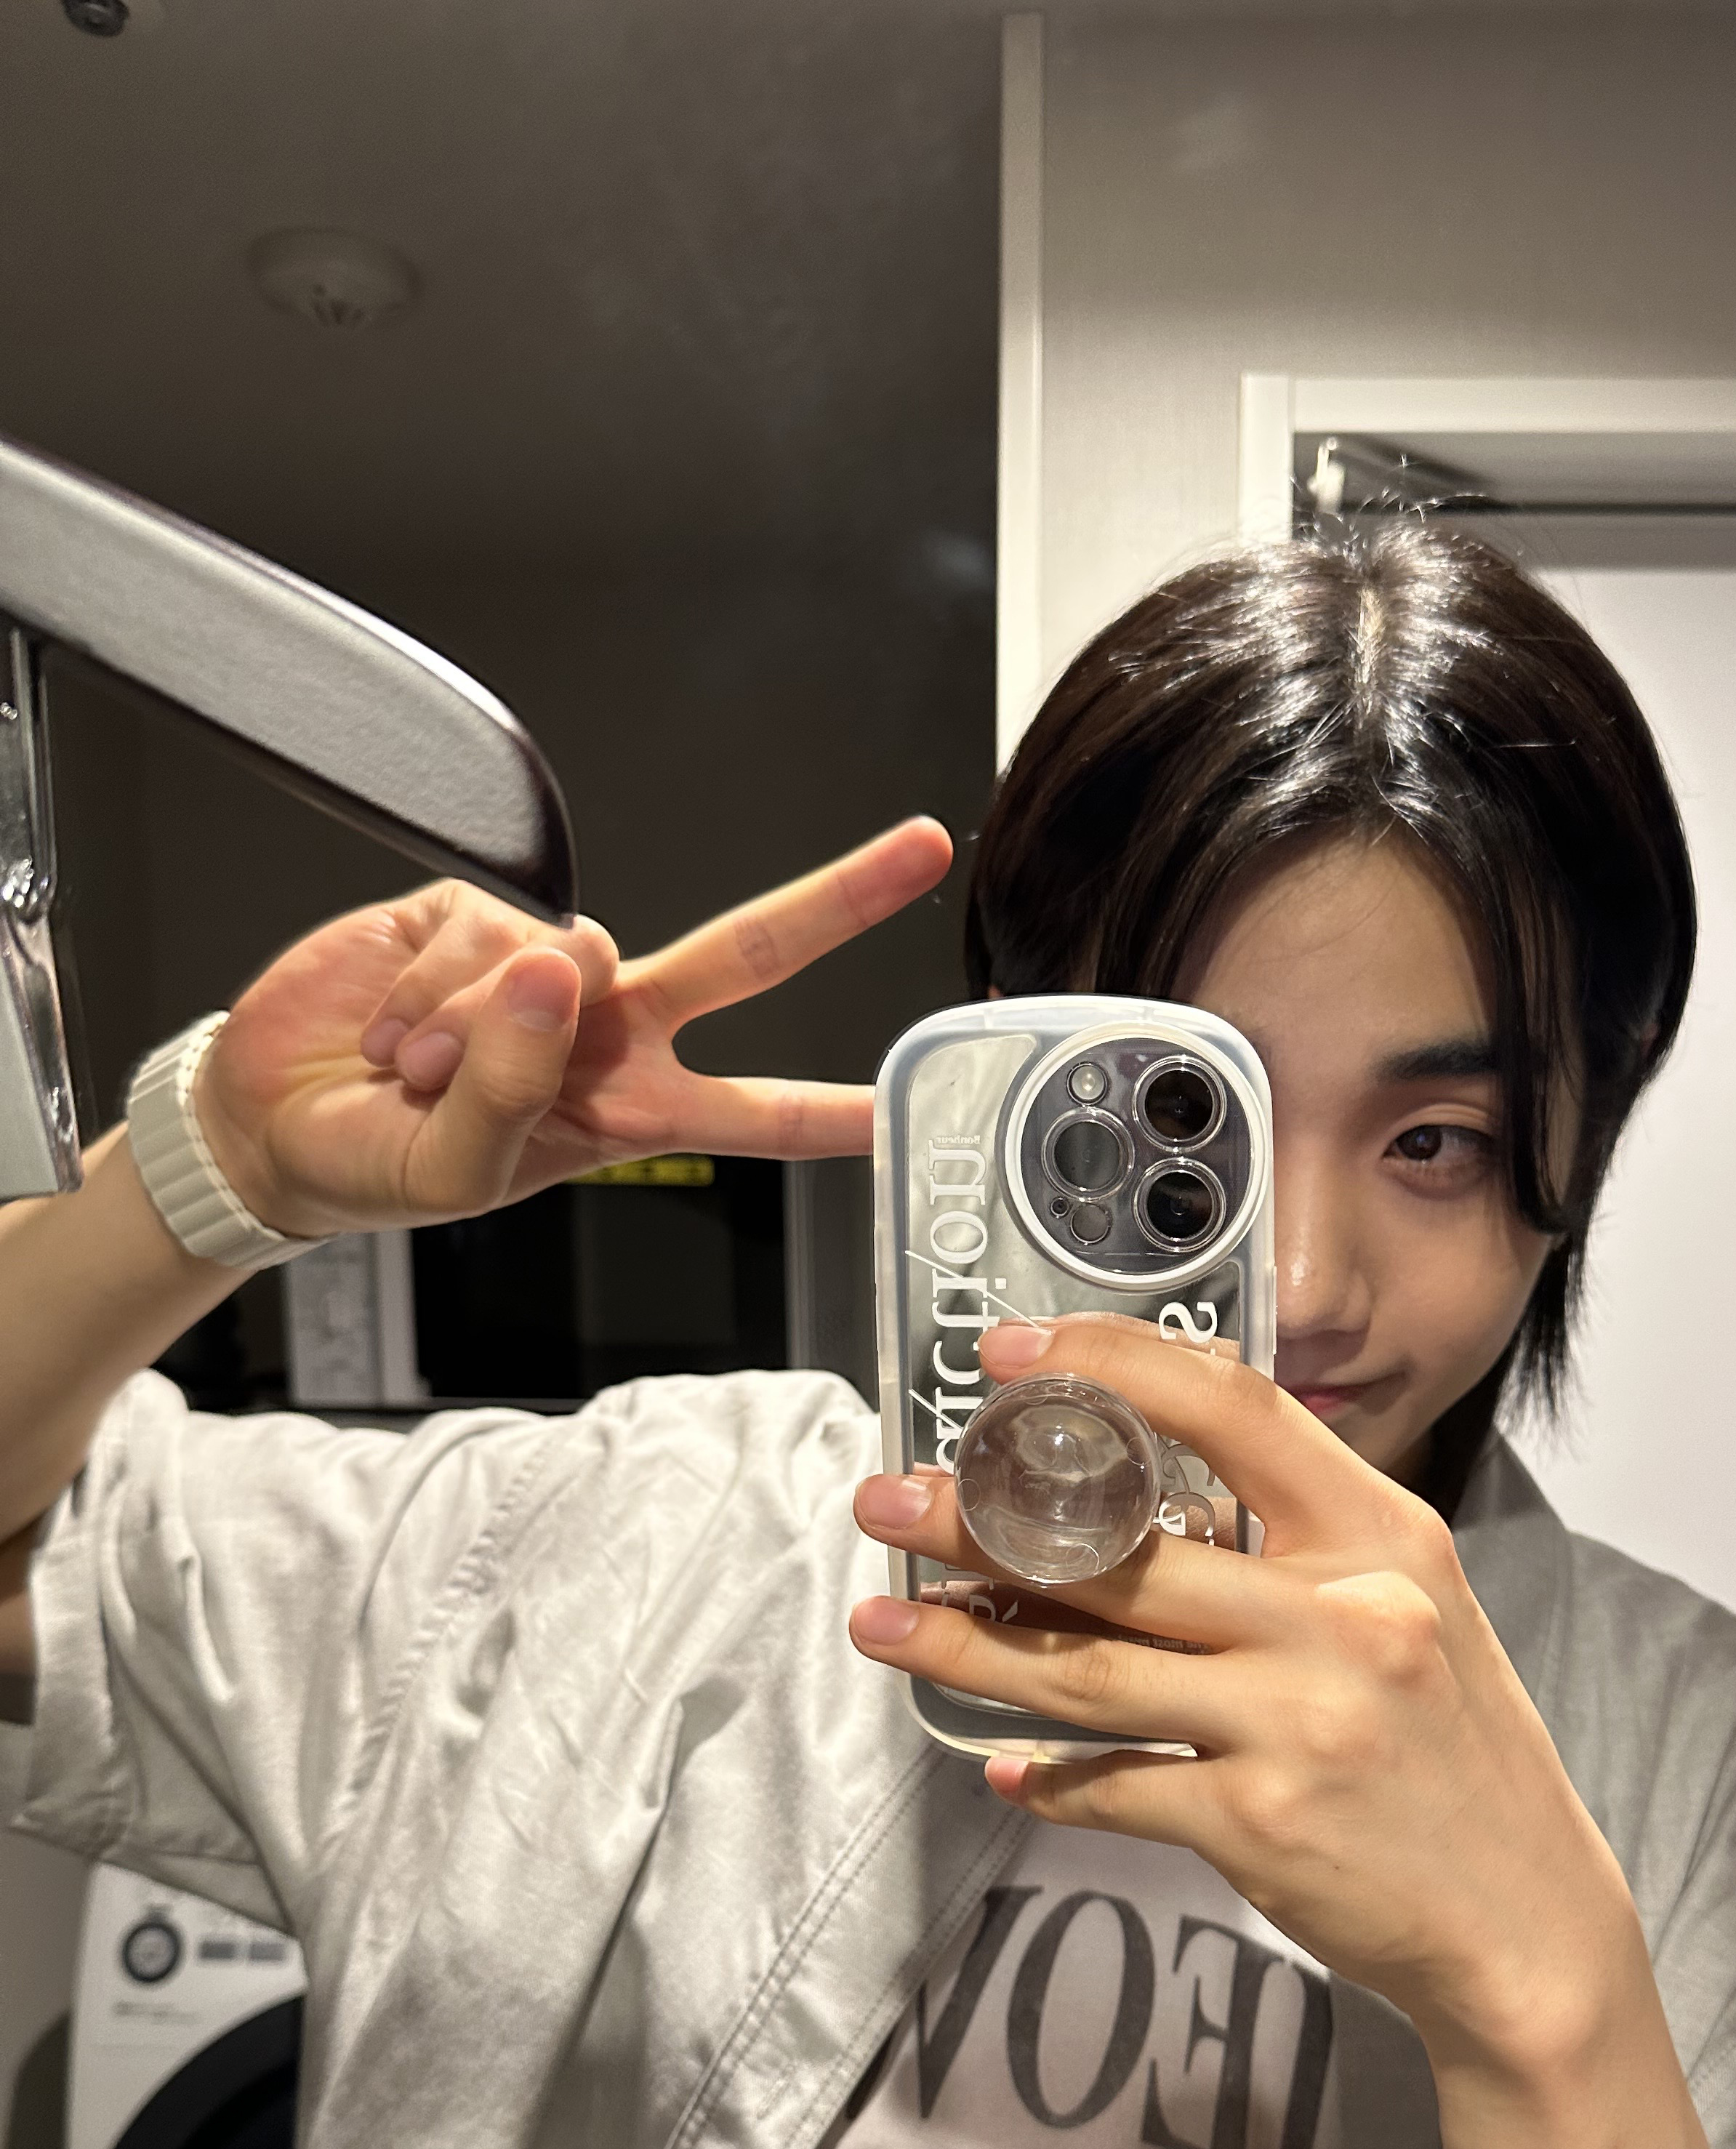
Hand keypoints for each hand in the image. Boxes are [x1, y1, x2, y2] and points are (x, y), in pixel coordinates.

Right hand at [192, 817, 952, 1239]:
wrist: (276, 1123)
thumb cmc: (380, 1165)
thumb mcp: (457, 1174)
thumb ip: (514, 1092)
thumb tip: (559, 968)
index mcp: (635, 1108)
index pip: (761, 1113)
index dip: (838, 1107)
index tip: (912, 1094)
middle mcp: (614, 1025)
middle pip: (747, 953)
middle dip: (836, 899)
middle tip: (922, 849)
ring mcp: (551, 965)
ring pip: (562, 957)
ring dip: (471, 1026)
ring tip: (413, 1071)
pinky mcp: (477, 911)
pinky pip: (481, 931)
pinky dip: (424, 988)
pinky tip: (391, 1027)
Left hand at [846, 1313, 1642, 2063]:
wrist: (1526, 1919)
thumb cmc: (1455, 1754)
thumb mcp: (1411, 1609)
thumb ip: (1302, 1543)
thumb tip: (1145, 1494)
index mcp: (1382, 1539)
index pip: (1234, 1410)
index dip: (1111, 1364)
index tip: (1011, 1354)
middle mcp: (1344, 1618)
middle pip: (1125, 1551)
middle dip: (981, 1521)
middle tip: (888, 1500)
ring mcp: (1300, 1723)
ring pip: (1090, 1670)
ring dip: (968, 1647)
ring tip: (884, 1622)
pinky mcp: (1261, 1824)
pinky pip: (1116, 1788)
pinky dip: (1051, 1780)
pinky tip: (1004, 1767)